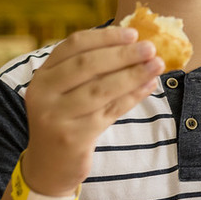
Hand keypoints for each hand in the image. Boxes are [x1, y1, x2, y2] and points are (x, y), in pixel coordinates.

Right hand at [23, 27, 162, 194]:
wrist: (48, 166)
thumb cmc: (66, 119)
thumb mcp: (66, 91)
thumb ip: (89, 69)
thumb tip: (133, 44)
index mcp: (43, 75)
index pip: (74, 45)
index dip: (105, 37)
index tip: (133, 33)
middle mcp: (44, 93)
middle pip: (87, 65)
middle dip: (123, 54)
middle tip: (150, 48)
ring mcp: (57, 117)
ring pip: (101, 89)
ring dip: (132, 75)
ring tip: (157, 65)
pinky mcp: (74, 137)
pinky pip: (110, 111)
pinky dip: (132, 97)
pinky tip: (148, 87)